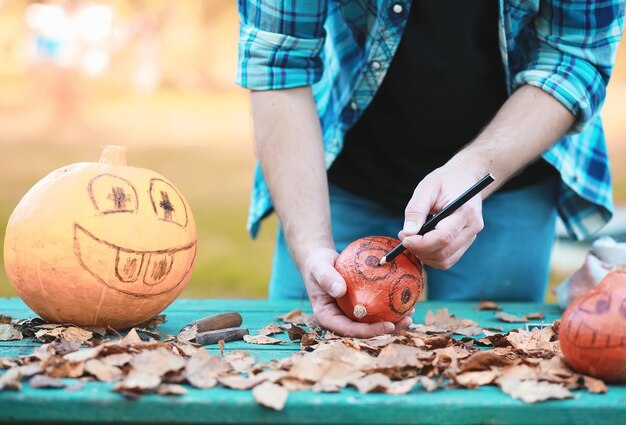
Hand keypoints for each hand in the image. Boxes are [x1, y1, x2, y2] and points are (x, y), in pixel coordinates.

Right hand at [299, 246, 413, 337]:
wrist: (321, 260)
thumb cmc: (317, 264)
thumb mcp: (319, 268)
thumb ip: (327, 278)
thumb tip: (340, 290)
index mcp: (328, 318)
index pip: (350, 330)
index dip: (370, 332)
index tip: (389, 325)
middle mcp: (341, 320)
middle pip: (365, 331)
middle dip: (388, 330)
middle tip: (407, 321)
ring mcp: (351, 314)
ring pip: (373, 322)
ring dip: (394, 321)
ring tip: (411, 313)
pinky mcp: (360, 305)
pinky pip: (376, 309)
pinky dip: (391, 306)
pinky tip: (406, 300)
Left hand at [399, 166, 484, 269]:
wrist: (465, 178)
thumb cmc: (445, 180)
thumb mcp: (426, 188)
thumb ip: (416, 210)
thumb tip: (408, 232)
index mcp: (465, 211)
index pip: (443, 237)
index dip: (420, 243)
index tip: (404, 237)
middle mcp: (472, 227)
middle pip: (444, 252)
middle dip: (419, 250)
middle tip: (404, 236)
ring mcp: (471, 236)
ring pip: (445, 260)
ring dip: (424, 255)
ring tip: (412, 239)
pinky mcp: (466, 242)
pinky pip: (448, 259)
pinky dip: (431, 256)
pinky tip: (422, 243)